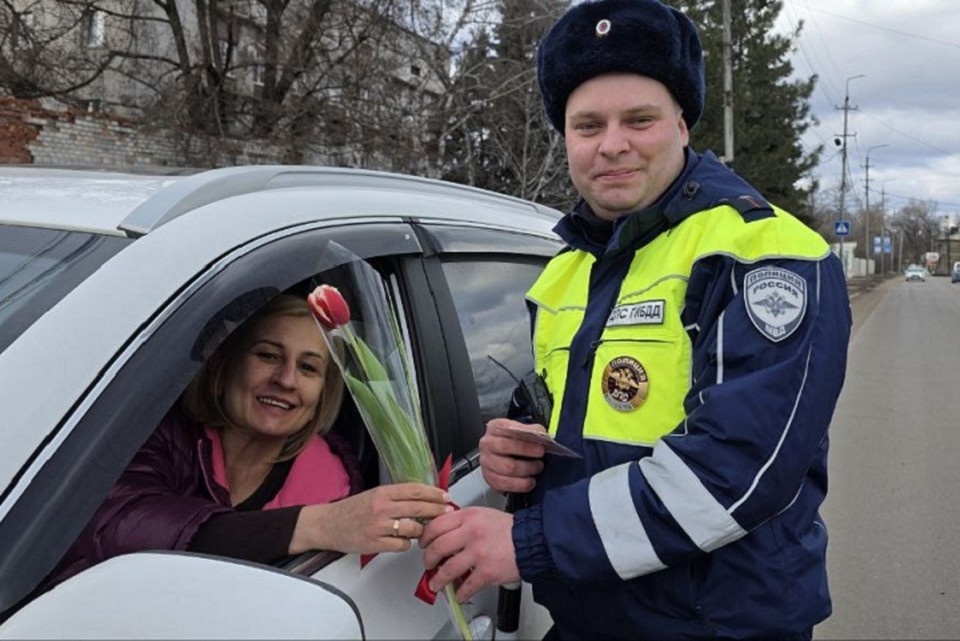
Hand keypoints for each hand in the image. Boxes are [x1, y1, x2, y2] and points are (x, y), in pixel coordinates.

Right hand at [290, 483, 450, 554]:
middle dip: (437, 511)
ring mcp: (379, 526)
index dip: (434, 493)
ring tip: (421, 531)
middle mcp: (382, 508)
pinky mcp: (375, 544)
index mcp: (382, 492)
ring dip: (421, 531)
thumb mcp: (373, 495)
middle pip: (418, 508)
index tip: (445, 496)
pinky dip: (406, 544)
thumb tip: (422, 499)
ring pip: (413, 529)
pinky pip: (402, 546)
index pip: (415, 490)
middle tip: (447, 512)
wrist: (326, 524)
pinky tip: (402, 541)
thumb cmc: (350, 510)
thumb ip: (395, 497)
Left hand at [419, 506, 518, 602]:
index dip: (425, 537)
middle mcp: (471, 533)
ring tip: (436, 583)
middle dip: (428, 560)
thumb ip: (463, 520)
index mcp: (468, 517)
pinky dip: (460, 593)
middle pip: (437, 548)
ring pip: (447, 569)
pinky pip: (467, 586)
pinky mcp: (487, 572)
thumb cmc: (509, 528)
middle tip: (428, 564)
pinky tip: (459, 594)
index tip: (423, 544)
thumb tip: (444, 528)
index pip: (436, 525)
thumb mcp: (483, 514)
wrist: (532, 540)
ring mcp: (478, 553)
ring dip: (438, 580)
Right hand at [480, 418, 545, 492]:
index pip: (509, 430)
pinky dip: (520, 485)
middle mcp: (488, 444)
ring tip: (537, 468)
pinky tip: (529, 481)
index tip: (541, 446)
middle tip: (540, 456)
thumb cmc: (514, 441)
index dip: (525, 439)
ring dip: (527, 470)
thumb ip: (533, 431)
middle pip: (506, 447)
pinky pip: (505, 484)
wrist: (504, 454)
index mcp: (495, 428)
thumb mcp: (523, 430)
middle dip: (526, 452)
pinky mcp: (489, 478)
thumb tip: (544, 437)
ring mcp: (486, 462)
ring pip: (508, 468)